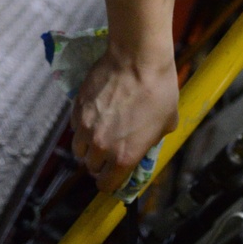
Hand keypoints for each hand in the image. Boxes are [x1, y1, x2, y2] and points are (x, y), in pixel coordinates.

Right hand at [70, 45, 178, 193]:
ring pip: (79, 149)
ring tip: (99, 135)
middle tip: (109, 150)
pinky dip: (82, 127)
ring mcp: (86, 128)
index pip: (107, 184)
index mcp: (124, 156)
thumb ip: (151, 141)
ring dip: (88, 147)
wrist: (138, 58)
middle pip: (91, 167)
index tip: (113, 174)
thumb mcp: (167, 123)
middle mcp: (101, 147)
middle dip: (100, 163)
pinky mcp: (77, 108)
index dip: (111, 181)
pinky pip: (75, 127)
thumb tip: (145, 144)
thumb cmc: (159, 89)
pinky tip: (94, 116)